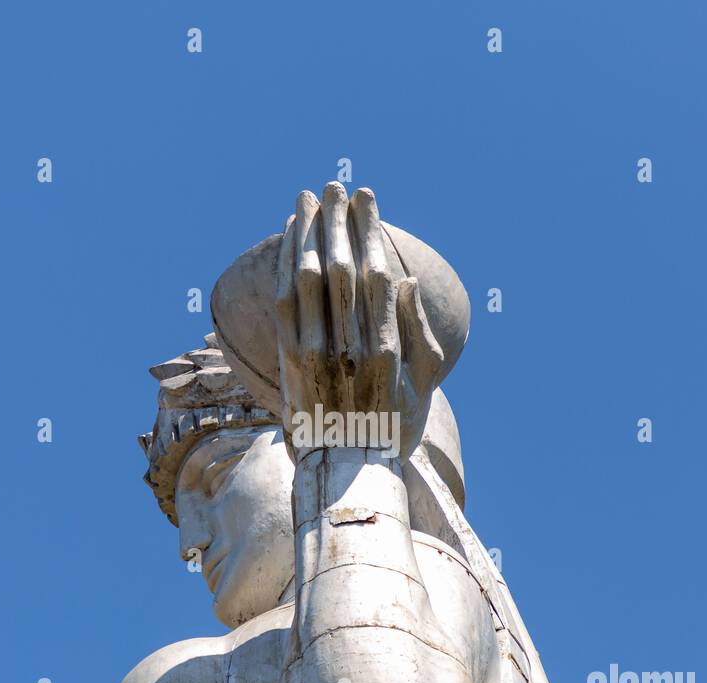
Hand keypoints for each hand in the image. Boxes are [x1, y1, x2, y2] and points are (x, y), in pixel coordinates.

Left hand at [274, 183, 443, 459]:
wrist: (348, 472)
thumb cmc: (394, 428)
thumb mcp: (422, 385)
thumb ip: (415, 332)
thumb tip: (406, 280)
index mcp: (386, 348)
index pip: (374, 272)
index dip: (368, 230)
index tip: (365, 198)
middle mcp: (348, 347)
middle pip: (339, 267)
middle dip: (335, 221)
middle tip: (333, 186)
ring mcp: (315, 353)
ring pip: (307, 279)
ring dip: (306, 233)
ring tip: (306, 199)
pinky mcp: (290, 360)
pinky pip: (284, 302)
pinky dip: (285, 265)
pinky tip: (288, 239)